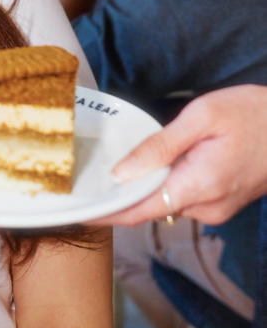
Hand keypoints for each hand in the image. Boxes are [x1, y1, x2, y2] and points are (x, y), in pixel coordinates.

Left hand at [91, 85, 266, 226]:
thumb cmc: (254, 113)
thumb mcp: (203, 117)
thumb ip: (160, 145)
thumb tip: (122, 172)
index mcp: (199, 186)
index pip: (139, 211)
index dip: (106, 213)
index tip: (77, 213)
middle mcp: (206, 207)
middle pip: (147, 209)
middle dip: (118, 198)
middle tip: (84, 184)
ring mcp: (216, 209)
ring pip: (164, 204)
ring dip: (141, 190)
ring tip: (111, 173)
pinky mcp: (220, 203)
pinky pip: (181, 199)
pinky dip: (161, 187)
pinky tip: (148, 170)